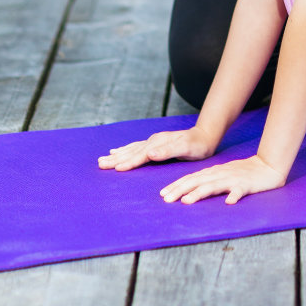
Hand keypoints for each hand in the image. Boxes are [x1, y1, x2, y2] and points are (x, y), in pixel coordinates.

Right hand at [98, 126, 216, 171]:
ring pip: (131, 149)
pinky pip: (135, 148)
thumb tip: (149, 153)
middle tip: (100, 164)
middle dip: (116, 158)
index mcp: (158, 144)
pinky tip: (117, 151)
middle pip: (131, 151)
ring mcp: (153, 142)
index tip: (115, 168)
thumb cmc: (197, 145)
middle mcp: (153, 141)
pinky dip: (124, 150)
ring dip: (117, 154)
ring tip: (103, 159)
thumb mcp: (186, 148)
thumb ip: (168, 151)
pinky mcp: (154, 144)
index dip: (128, 162)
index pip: (140, 155)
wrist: (205, 136)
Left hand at [160, 153, 286, 205]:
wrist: (267, 167)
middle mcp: (220, 174)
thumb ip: (208, 181)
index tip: (163, 194)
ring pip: (214, 185)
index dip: (177, 185)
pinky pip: (240, 191)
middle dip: (181, 190)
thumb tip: (187, 192)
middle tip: (167, 200)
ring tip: (187, 201)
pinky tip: (229, 202)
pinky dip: (234, 196)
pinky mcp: (247, 185)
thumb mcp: (222, 175)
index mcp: (214, 172)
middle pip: (198, 181)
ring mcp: (233, 179)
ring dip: (200, 193)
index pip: (192, 178)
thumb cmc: (243, 173)